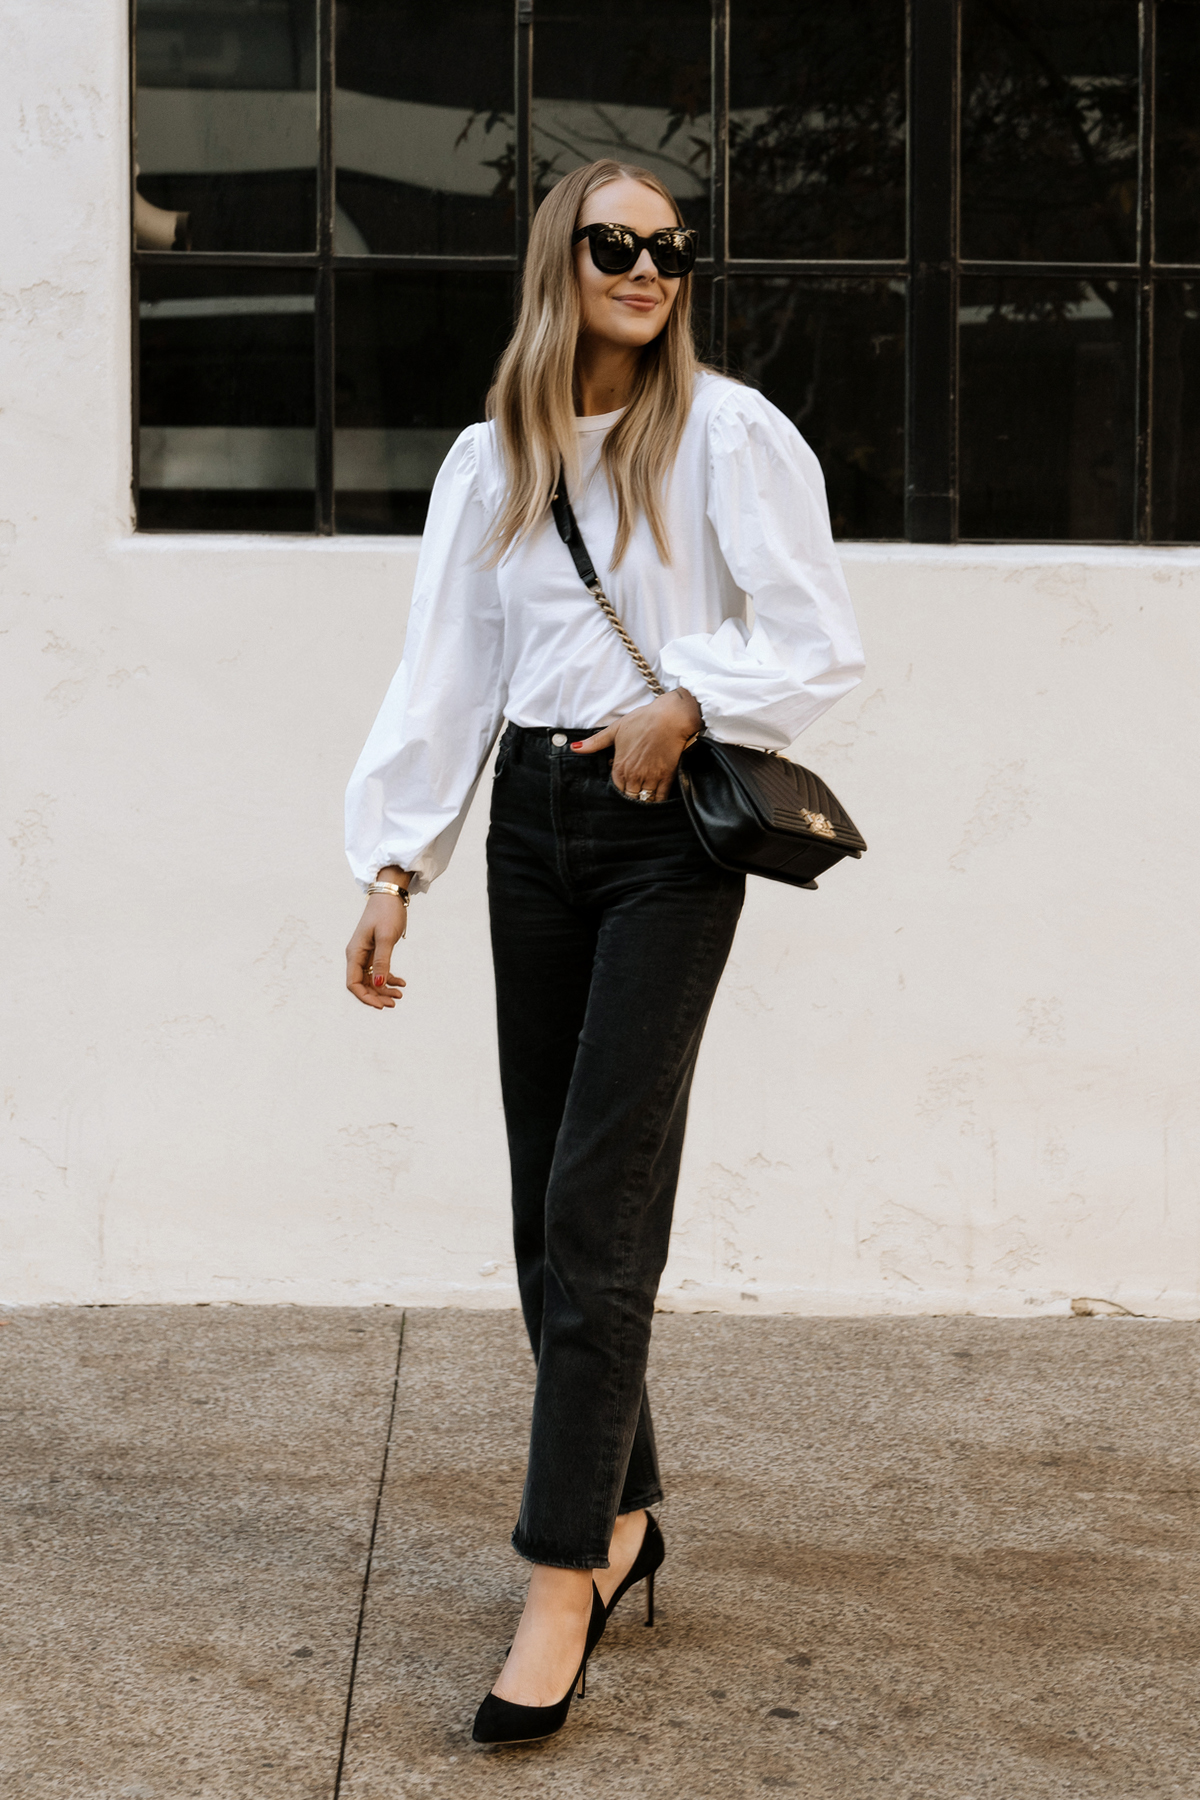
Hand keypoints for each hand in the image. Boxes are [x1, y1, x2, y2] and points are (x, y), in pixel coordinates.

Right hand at [345, 869, 409, 1009]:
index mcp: (355, 953)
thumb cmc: (386, 913)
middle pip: (362, 984)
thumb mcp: (386, 937)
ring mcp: (365, 954)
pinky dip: (389, 978)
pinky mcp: (374, 951)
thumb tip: (380, 983)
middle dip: (377, 995)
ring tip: (400, 994)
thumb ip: (383, 961)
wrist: (390, 894)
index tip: (382, 1005)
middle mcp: (356, 955)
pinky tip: (402, 982)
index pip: (353, 983)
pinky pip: (378, 971)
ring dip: (384, 989)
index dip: (365, 997)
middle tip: (395, 1002)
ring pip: (371, 979)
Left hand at [571, 688, 701, 802]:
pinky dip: (658, 802)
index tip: (624, 789)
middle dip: (631, 798)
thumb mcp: (616, 729)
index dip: (620, 791)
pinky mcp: (667, 778)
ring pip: (644, 801)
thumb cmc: (643, 720)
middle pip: (629, 798)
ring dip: (643, 801)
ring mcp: (650, 778)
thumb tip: (574, 748)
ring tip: (644, 800)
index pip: (616, 790)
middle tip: (634, 797)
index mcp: (620, 766)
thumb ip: (595, 742)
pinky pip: (660, 798)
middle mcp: (633, 775)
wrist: (670, 717)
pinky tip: (656, 799)